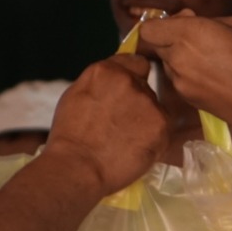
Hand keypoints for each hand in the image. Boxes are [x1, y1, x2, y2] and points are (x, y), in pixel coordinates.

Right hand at [44, 53, 166, 193]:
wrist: (77, 167)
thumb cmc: (69, 136)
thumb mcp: (77, 96)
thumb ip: (101, 83)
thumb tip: (115, 79)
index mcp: (106, 71)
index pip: (135, 62)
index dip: (132, 77)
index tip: (126, 93)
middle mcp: (130, 81)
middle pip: (144, 86)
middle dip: (136, 101)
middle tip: (122, 124)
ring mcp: (148, 102)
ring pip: (155, 107)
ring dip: (146, 119)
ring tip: (127, 140)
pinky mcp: (162, 125)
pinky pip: (163, 127)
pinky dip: (154, 137)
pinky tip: (137, 148)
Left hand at [136, 12, 231, 134]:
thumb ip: (206, 20)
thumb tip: (188, 21)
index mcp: (189, 33)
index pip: (148, 29)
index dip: (160, 24)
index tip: (180, 22)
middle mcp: (178, 57)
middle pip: (156, 44)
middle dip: (171, 38)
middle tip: (198, 38)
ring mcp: (179, 80)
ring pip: (167, 62)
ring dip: (179, 56)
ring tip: (210, 59)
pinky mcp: (185, 96)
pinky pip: (178, 78)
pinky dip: (188, 73)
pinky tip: (212, 75)